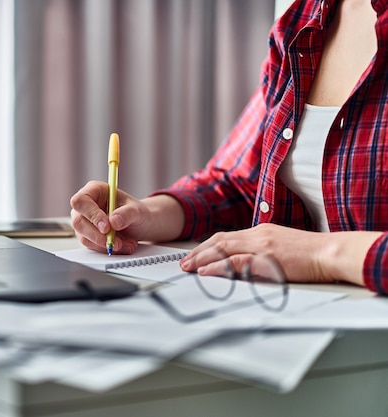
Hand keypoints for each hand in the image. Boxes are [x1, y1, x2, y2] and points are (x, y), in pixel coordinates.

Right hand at [70, 181, 183, 253]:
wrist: (139, 225)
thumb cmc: (135, 212)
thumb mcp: (137, 210)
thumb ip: (127, 213)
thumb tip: (114, 221)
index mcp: (94, 190)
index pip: (81, 201)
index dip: (91, 214)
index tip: (106, 227)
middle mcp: (85, 205)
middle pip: (79, 221)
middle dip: (98, 235)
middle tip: (116, 242)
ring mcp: (84, 221)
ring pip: (84, 237)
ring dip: (104, 244)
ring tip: (125, 244)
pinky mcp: (87, 235)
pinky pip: (91, 246)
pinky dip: (106, 249)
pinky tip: (121, 246)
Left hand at [179, 223, 379, 286]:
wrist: (331, 252)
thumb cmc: (311, 254)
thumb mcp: (280, 249)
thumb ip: (261, 253)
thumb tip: (244, 265)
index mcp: (259, 232)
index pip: (225, 237)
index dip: (207, 247)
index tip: (194, 256)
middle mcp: (256, 235)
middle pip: (219, 241)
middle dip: (198, 253)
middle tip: (183, 263)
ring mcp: (261, 245)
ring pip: (223, 249)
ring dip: (202, 259)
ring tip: (188, 268)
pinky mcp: (267, 258)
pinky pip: (236, 262)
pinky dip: (218, 266)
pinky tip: (206, 272)